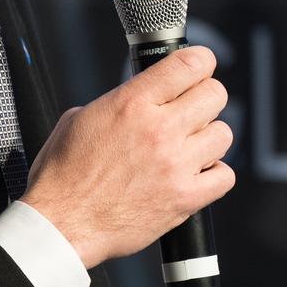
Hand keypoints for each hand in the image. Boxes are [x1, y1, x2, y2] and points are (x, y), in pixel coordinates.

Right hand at [23, 46, 234, 266]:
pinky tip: (195, 176)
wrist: (61, 224)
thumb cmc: (64, 176)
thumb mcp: (81, 119)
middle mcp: (159, 130)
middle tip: (191, 111)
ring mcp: (175, 164)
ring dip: (208, 139)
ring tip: (188, 149)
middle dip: (205, 99)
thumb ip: (119, 101)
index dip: (200, 61)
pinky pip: (225, 176)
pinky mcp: (185, 198)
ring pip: (223, 134)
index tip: (199, 68)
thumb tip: (140, 96)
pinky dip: (214, 176)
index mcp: (131, 104)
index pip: (189, 64)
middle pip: (215, 94)